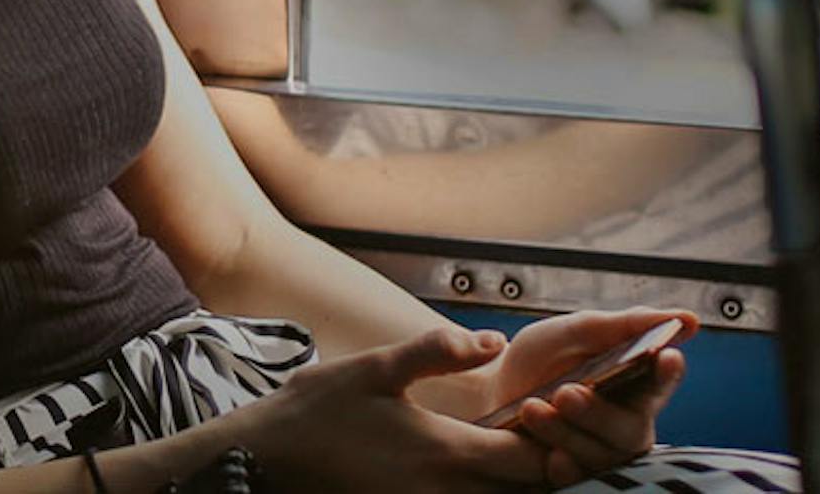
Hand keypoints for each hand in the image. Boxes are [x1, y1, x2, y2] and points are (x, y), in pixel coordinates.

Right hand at [233, 326, 549, 492]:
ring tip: (513, 447)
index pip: (530, 457)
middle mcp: (444, 492)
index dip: (552, 437)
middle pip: (524, 490)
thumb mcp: (377, 367)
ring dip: (513, 481)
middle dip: (543, 463)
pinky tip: (472, 466)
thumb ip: (439, 351)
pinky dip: (480, 491)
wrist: (265, 460)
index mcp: (445, 451)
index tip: (553, 410)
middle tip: (544, 428)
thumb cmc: (317, 410)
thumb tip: (496, 341)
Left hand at [463, 307, 696, 487]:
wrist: (492, 392)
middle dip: (597, 413)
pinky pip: (576, 477)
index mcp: (635, 382)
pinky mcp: (576, 474)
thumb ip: (624, 326)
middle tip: (565, 392)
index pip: (663, 380)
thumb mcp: (576, 332)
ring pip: (600, 454)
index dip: (668, 371)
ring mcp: (603, 453)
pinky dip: (559, 461)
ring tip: (532, 408)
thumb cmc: (541, 360)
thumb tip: (687, 319)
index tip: (665, 357)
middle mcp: (626, 423)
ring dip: (564, 431)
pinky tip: (544, 451)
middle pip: (630, 429)